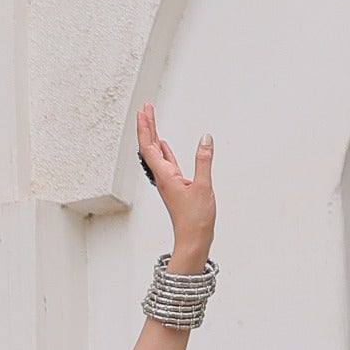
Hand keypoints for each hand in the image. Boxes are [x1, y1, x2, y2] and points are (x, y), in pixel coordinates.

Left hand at [137, 103, 214, 268]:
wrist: (193, 241)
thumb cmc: (195, 219)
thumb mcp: (203, 186)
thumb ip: (204, 160)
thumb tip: (205, 138)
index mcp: (165, 175)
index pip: (150, 146)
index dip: (146, 127)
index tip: (144, 110)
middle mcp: (163, 178)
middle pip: (150, 147)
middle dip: (147, 126)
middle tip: (146, 108)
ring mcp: (168, 182)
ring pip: (156, 154)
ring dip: (153, 136)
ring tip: (151, 121)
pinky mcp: (175, 187)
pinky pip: (166, 164)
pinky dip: (163, 151)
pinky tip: (165, 146)